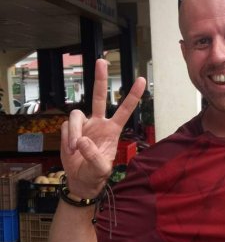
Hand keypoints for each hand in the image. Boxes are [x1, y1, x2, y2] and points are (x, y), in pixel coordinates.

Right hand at [60, 58, 145, 197]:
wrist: (81, 180)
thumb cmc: (96, 174)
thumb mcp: (100, 169)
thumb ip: (93, 156)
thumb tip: (83, 141)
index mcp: (112, 130)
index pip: (124, 110)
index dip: (133, 96)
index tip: (141, 80)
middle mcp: (98, 123)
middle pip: (98, 96)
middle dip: (100, 79)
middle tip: (101, 61)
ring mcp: (84, 125)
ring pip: (76, 115)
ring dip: (74, 131)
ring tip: (75, 148)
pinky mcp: (71, 129)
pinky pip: (66, 126)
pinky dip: (67, 138)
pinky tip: (71, 149)